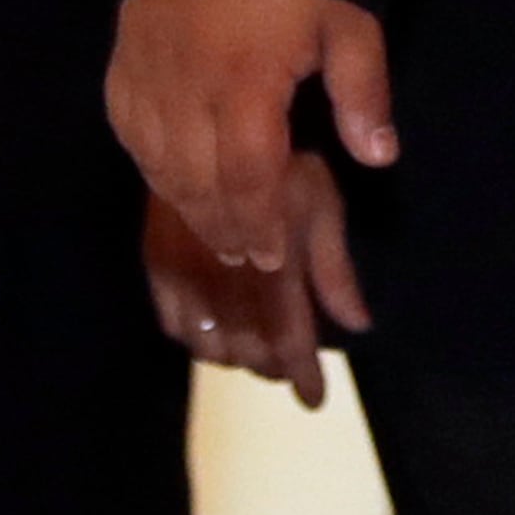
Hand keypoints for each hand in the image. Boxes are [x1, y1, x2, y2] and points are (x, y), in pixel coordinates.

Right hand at [109, 0, 396, 280]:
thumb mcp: (348, 21)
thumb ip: (362, 92)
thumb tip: (379, 157)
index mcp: (245, 86)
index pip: (247, 179)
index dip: (260, 224)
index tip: (272, 256)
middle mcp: (185, 92)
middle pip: (197, 184)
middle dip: (224, 229)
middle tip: (248, 257)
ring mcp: (145, 80)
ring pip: (158, 167)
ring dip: (188, 206)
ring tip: (219, 233)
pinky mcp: (121, 67)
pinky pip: (129, 135)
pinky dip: (152, 168)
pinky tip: (174, 182)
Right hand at [142, 163, 369, 406]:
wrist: (214, 115)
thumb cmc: (286, 155)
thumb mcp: (323, 204)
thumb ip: (335, 270)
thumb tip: (359, 326)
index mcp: (272, 260)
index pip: (286, 333)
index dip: (300, 370)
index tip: (314, 399)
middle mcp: (225, 272)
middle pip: (245, 343)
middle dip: (269, 366)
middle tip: (287, 372)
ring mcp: (185, 267)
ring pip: (207, 339)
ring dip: (235, 356)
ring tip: (258, 355)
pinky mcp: (155, 256)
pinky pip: (170, 319)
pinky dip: (194, 338)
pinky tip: (212, 337)